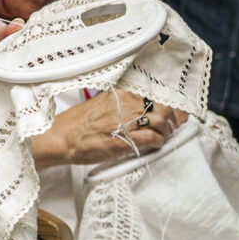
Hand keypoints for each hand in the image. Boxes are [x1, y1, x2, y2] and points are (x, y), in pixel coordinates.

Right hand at [33, 90, 186, 169]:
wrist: (64, 137)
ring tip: (162, 138)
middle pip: (163, 108)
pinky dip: (159, 142)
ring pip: (162, 122)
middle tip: (169, 128)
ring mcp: (129, 120)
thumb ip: (122, 106)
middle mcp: (128, 104)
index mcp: (122, 94)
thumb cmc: (79, 124)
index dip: (167, 106)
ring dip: (167, 132)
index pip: (154, 96)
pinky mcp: (127, 139)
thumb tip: (142, 111)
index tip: (174, 113)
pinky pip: (154, 138)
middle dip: (171, 120)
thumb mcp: (102, 105)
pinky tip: (155, 145)